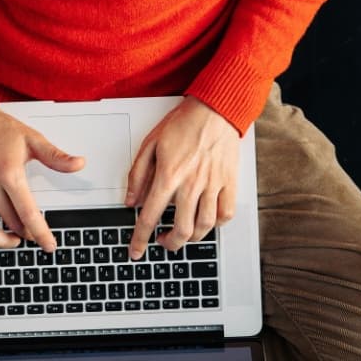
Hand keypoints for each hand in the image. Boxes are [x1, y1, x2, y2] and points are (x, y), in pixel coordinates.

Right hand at [0, 102, 85, 254]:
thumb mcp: (32, 139)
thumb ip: (55, 156)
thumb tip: (78, 163)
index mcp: (8, 172)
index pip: (28, 212)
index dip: (41, 232)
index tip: (49, 245)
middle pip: (9, 221)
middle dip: (25, 233)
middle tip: (34, 234)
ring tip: (12, 240)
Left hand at [124, 97, 239, 259]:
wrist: (215, 110)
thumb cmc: (183, 124)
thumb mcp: (150, 144)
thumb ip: (138, 174)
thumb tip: (131, 200)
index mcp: (169, 175)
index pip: (150, 217)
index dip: (140, 238)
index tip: (136, 251)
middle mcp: (192, 184)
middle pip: (181, 229)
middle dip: (170, 244)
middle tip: (163, 242)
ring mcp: (213, 185)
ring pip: (204, 226)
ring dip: (191, 238)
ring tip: (183, 235)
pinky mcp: (229, 182)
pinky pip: (226, 213)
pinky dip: (216, 224)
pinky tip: (207, 221)